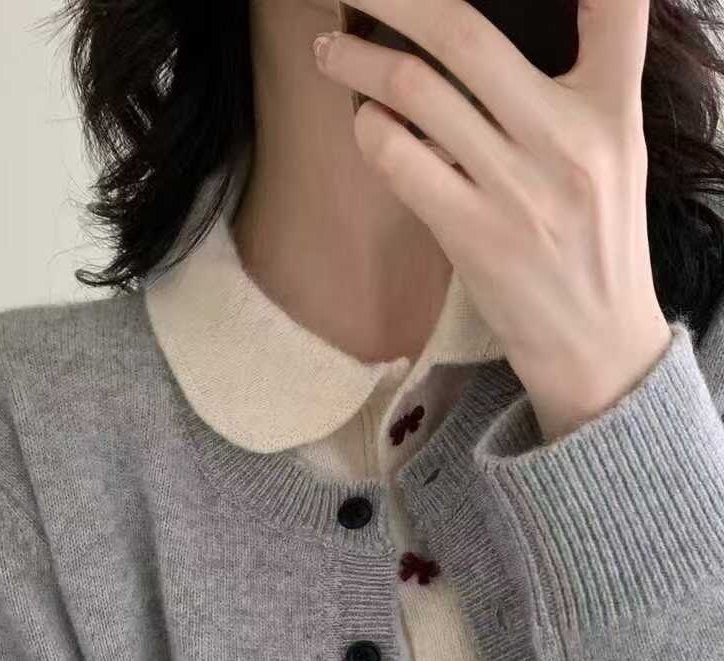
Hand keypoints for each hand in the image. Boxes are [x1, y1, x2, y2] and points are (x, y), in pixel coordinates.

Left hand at [313, 0, 672, 439]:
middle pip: (464, 32)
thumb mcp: (616, 149)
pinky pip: (400, 162)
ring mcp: (517, 189)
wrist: (598, 343)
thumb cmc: (595, 241)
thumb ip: (584, 79)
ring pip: (416, 93)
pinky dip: (371, 133)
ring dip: (357, 62)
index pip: (616, 4)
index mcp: (614, 107)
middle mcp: (567, 138)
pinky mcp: (474, 235)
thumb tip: (483, 44)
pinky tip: (365, 126)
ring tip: (328, 51)